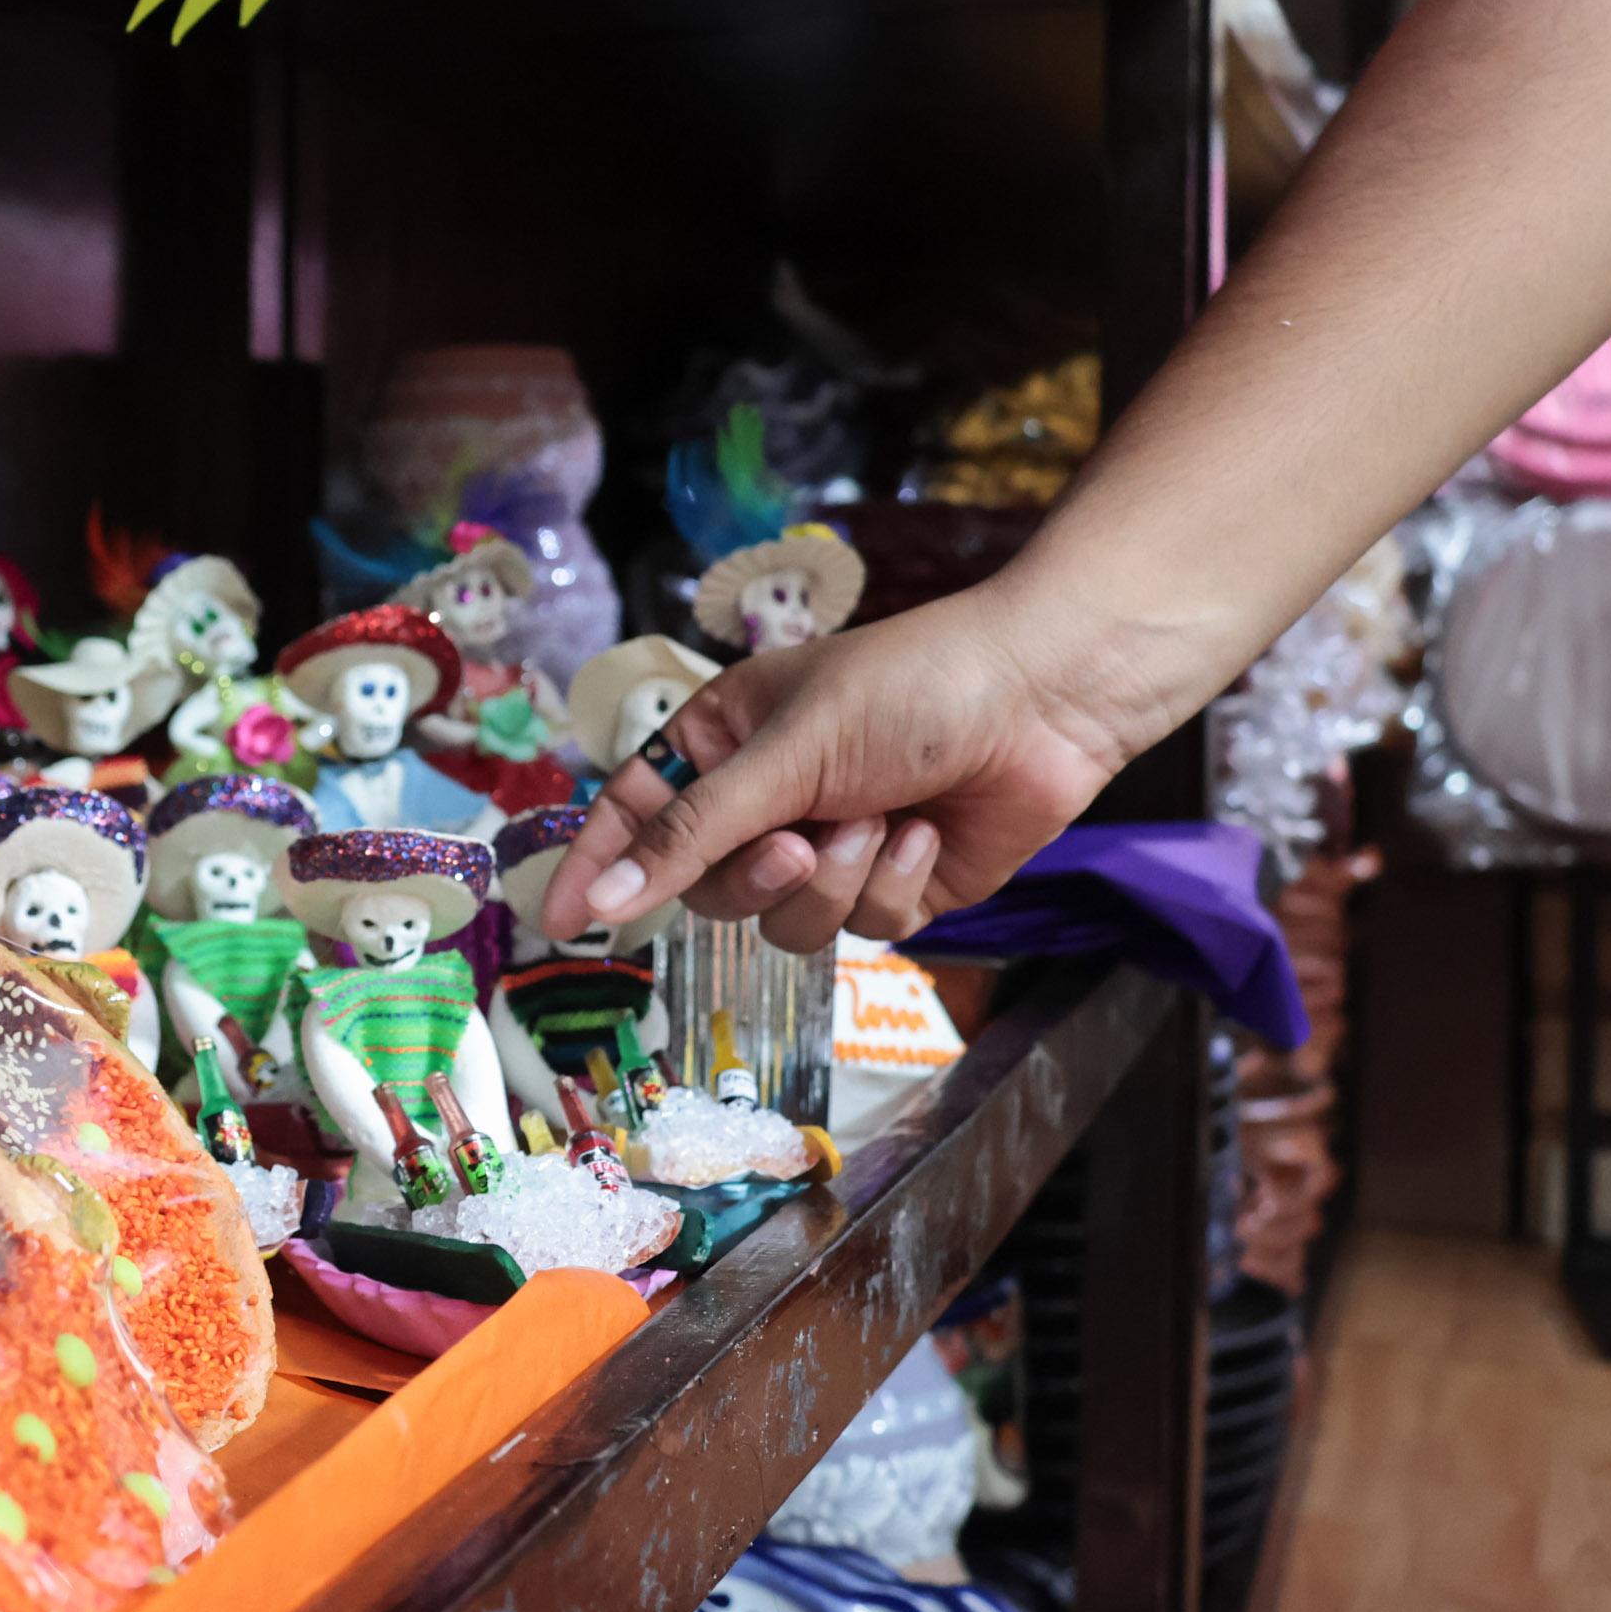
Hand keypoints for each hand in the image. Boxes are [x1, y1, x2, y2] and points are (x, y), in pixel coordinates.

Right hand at [541, 577, 1170, 952]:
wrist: (1047, 698)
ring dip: (833, 879)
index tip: (563, 923)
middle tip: (798, 838)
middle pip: (709, 887)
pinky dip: (891, 883)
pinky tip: (924, 831)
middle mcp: (769, 800)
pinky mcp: (894, 890)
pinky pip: (861, 926)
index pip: (635, 815)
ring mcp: (831, 849)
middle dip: (757, 872)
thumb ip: (693, 833)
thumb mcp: (787, 750)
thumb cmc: (912, 685)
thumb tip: (603, 901)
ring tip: (879, 822)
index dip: (598, 868)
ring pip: (783, 920)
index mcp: (723, 742)